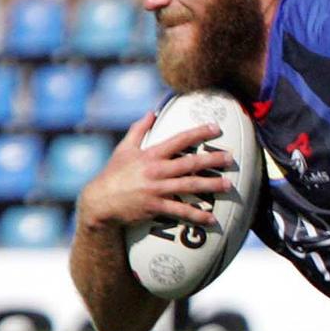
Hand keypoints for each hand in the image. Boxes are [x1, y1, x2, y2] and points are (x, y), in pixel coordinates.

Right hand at [76, 112, 232, 229]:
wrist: (99, 201)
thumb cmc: (113, 174)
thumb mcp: (123, 149)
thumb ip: (138, 129)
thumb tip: (152, 112)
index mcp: (151, 155)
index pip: (179, 140)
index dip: (198, 133)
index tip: (215, 128)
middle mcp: (156, 170)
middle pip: (190, 163)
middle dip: (212, 160)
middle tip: (230, 158)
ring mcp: (157, 189)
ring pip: (189, 186)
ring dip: (210, 186)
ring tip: (228, 185)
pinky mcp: (155, 207)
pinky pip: (180, 211)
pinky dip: (197, 215)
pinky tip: (211, 218)